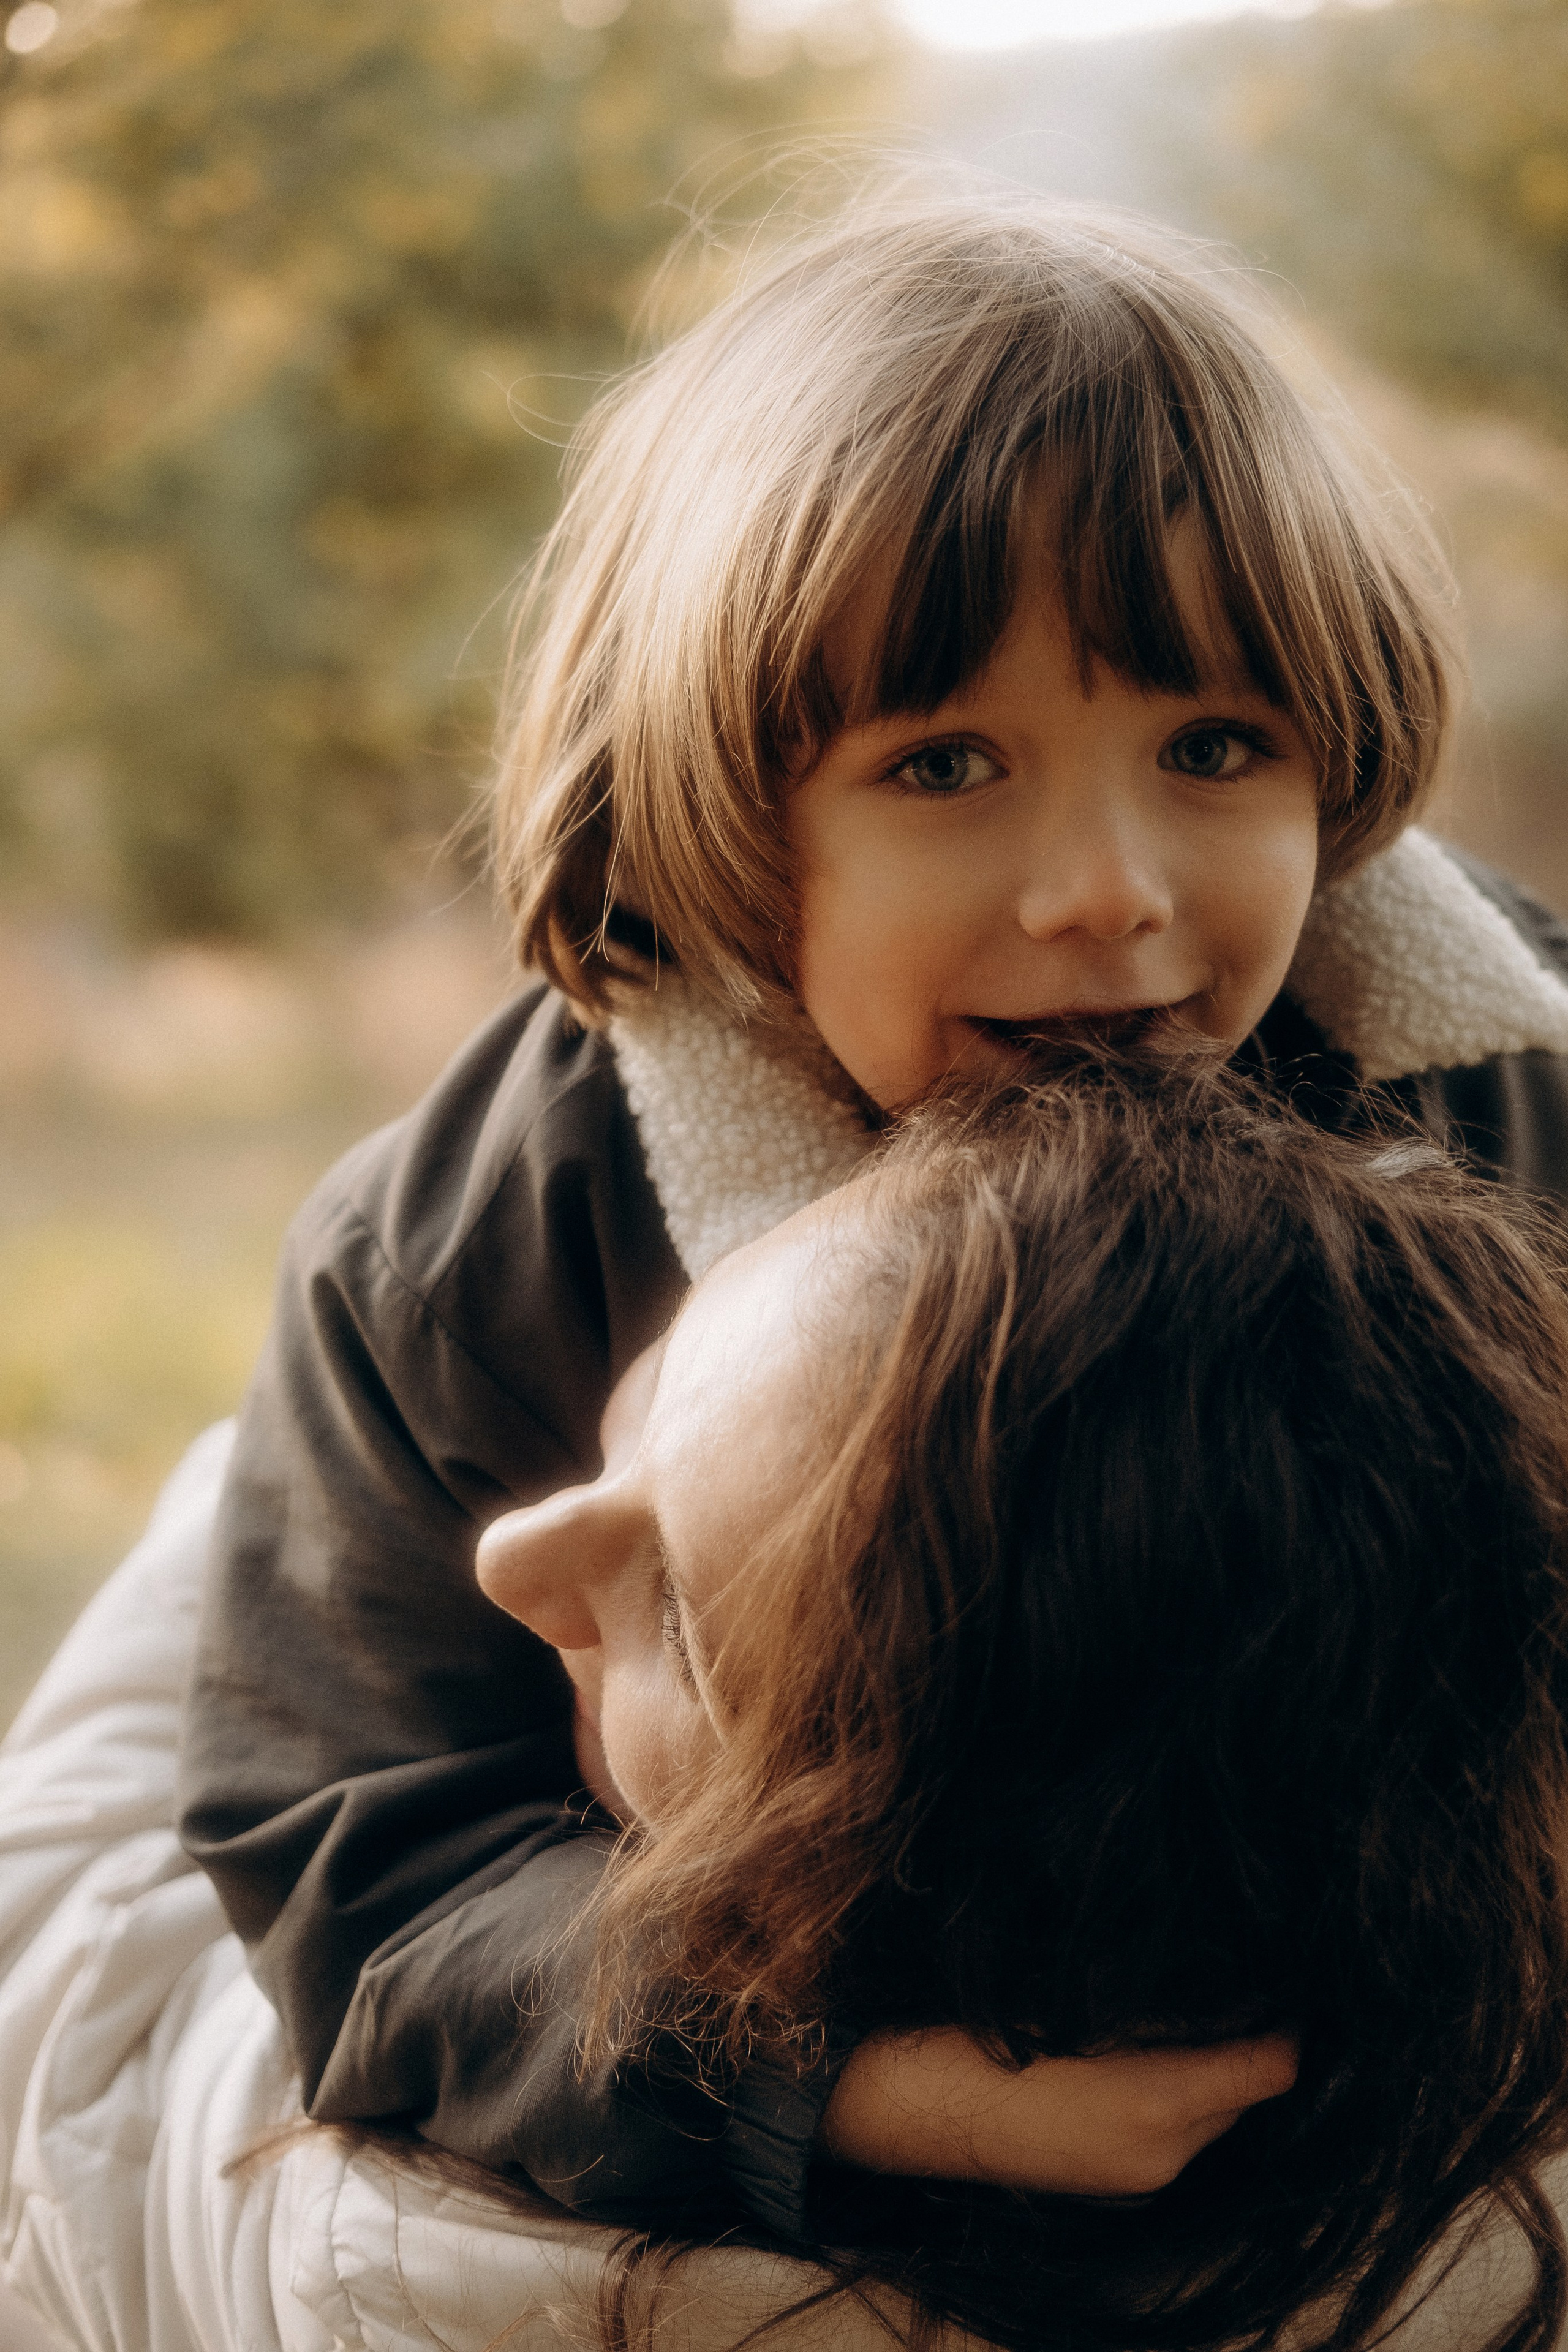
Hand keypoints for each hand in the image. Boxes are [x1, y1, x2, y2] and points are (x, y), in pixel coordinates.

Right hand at [819, 2026, 1298, 2197]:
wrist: (913, 2106)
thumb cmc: (986, 2034)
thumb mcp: (1078, 2002)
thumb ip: (1159, 2002)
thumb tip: (1228, 1982)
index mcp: (1158, 2101)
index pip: (1270, 2068)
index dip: (1289, 2021)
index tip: (1293, 1977)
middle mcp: (1163, 2153)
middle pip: (1246, 2094)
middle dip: (1247, 2041)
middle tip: (1241, 1980)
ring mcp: (1139, 2179)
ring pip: (1211, 2116)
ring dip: (1211, 2069)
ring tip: (1191, 2010)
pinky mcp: (1113, 2187)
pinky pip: (1175, 2136)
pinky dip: (1178, 2097)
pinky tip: (1145, 2053)